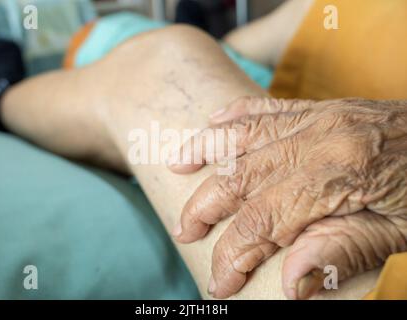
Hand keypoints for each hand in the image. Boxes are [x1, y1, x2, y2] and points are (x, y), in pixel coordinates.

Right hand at [168, 97, 406, 298]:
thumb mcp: (402, 235)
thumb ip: (342, 251)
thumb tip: (289, 283)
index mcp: (339, 173)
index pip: (265, 219)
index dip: (234, 254)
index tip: (220, 283)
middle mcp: (320, 138)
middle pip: (243, 176)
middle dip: (207, 208)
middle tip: (184, 232)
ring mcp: (319, 118)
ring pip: (245, 135)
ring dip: (205, 153)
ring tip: (175, 168)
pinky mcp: (322, 108)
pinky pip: (268, 107)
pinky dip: (235, 115)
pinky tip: (212, 124)